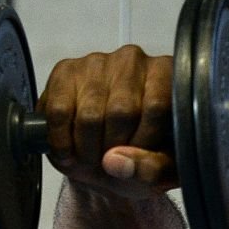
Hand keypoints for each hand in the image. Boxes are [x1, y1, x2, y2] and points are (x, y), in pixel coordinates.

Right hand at [38, 44, 176, 198]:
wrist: (112, 150)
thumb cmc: (147, 153)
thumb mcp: (163, 168)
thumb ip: (152, 168)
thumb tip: (117, 161)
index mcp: (169, 75)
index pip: (157, 106)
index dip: (143, 141)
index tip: (136, 160)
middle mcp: (135, 61)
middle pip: (122, 111)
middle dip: (113, 148)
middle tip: (111, 163)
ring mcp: (98, 62)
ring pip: (90, 115)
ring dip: (87, 149)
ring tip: (91, 160)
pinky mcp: (66, 70)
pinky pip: (59, 111)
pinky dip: (61, 141)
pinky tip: (69, 153)